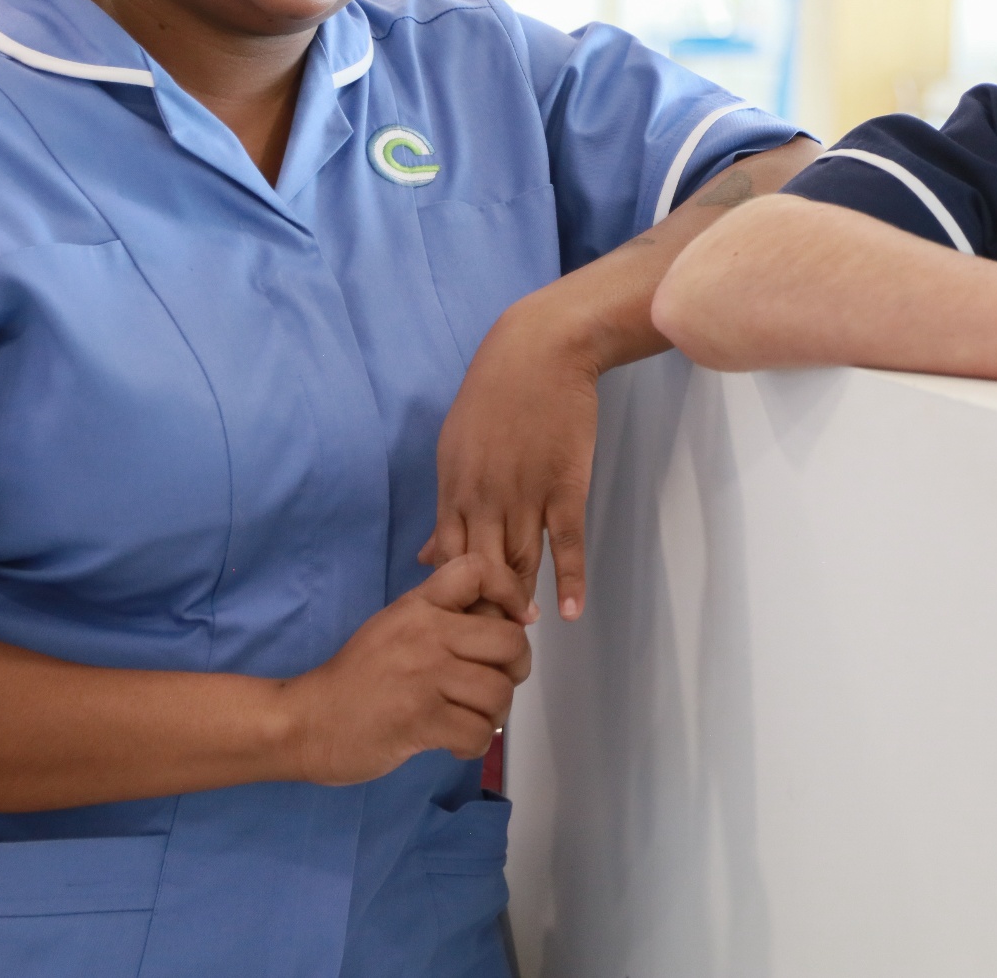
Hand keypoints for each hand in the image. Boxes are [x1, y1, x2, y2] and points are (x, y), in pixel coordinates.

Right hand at [280, 555, 534, 785]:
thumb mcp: (395, 628)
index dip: (512, 589)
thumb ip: (441, 617)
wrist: (304, 722)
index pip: (479, 569)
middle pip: (509, 640)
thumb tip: (505, 619)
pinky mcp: (420, 720)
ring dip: (495, 714)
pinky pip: (478, 732)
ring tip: (472, 718)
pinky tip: (455, 741)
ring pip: (499, 692)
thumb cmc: (355, 678)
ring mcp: (424, 677)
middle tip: (496, 683)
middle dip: (515, 669)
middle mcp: (426, 634)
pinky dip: (475, 743)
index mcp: (419, 606)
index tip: (519, 617)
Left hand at [424, 299, 599, 619]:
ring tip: (522, 633)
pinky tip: (570, 612)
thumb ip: (446, 507)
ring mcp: (525, 495)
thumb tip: (427, 555)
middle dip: (484, 609)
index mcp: (452, 488)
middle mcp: (483, 498)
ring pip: (521, 563)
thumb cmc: (494, 396)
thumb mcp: (455, 447)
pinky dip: (570, 580)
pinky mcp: (564, 488)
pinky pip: (565, 543)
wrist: (540, 352)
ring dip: (522, 600)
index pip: (448, 560)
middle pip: (481, 571)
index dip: (453, 596)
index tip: (457, 624)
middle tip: (489, 643)